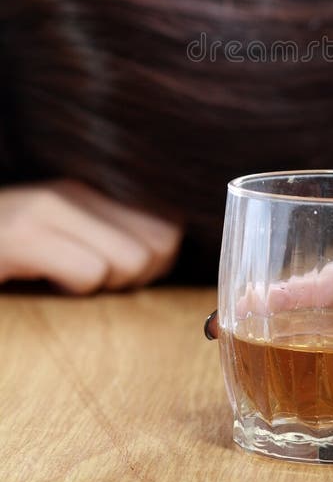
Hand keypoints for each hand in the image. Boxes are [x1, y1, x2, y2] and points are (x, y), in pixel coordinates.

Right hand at [0, 179, 182, 292]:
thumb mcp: (62, 238)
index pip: (167, 225)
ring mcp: (45, 210)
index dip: (156, 263)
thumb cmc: (8, 255)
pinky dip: (74, 291)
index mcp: (88, 191)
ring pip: (130, 262)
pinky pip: (88, 273)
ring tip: (64, 280)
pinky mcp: (21, 237)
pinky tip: (42, 284)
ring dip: (104, 286)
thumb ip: (109, 237)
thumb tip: (165, 253)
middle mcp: (73, 191)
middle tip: (93, 282)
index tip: (119, 277)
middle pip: (160, 245)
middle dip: (136, 279)